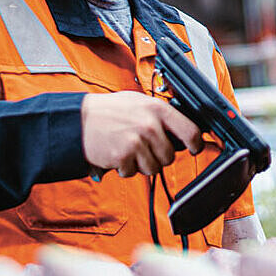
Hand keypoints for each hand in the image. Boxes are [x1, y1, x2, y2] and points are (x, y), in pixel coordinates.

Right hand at [81, 92, 204, 178]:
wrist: (79, 120)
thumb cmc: (110, 111)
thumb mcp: (140, 103)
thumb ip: (162, 115)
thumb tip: (183, 130)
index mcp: (158, 109)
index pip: (191, 131)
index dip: (196, 144)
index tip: (194, 148)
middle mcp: (150, 125)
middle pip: (170, 156)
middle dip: (159, 157)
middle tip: (145, 148)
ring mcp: (137, 142)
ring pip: (153, 168)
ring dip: (142, 164)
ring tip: (130, 149)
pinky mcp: (123, 157)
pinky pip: (133, 172)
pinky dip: (126, 168)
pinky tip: (118, 154)